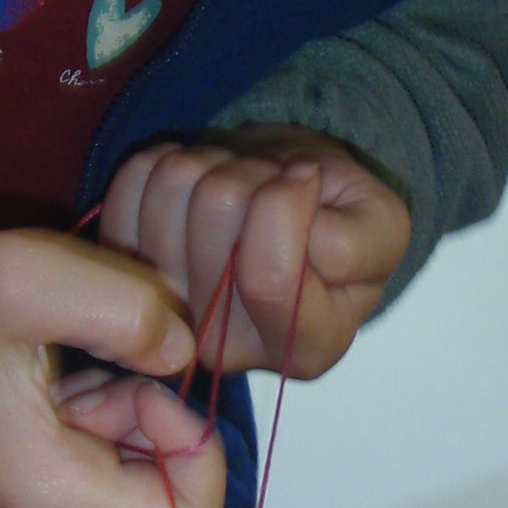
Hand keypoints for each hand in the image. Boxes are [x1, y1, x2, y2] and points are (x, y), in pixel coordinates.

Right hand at [0, 166, 224, 507]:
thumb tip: (183, 354)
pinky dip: (80, 428)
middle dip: (147, 423)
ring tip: (53, 360)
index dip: (196, 446)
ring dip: (113, 419)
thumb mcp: (37, 277)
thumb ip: (137, 312)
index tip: (144, 379)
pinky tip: (31, 375)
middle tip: (92, 359)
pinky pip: (76, 484)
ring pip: (118, 490)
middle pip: (155, 506)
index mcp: (47, 507)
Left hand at [99, 128, 410, 377]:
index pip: (269, 275)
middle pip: (216, 210)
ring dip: (216, 162)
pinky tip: (203, 184)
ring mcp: (167, 308)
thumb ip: (352, 236)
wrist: (294, 213)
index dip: (290, 201)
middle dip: (254, 173)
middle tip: (274, 184)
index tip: (309, 180)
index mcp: (307, 349)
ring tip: (244, 184)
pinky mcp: (127, 266)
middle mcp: (226, 348)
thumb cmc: (342, 223)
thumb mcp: (381, 228)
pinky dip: (172, 158)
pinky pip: (132, 178)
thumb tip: (292, 196)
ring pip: (173, 184)